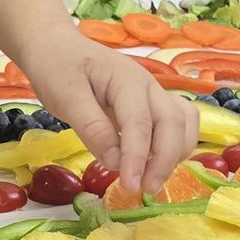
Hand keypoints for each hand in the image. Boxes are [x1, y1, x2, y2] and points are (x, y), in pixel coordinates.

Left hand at [13, 25, 196, 194]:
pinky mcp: (152, 105)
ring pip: (183, 124)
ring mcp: (154, 95)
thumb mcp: (65, 96)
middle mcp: (148, 86)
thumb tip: (116, 161)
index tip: (130, 186)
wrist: (56, 47)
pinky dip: (175, 146)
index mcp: (126, 79)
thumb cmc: (58, 68)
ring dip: (174, 155)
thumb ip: (92, 127)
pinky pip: (178, 124)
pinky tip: (156, 165)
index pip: (140, 122)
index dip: (137, 157)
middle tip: (144, 191)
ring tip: (151, 181)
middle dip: (163, 161)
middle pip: (172, 124)